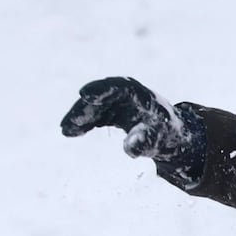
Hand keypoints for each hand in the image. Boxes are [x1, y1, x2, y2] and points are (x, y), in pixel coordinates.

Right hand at [60, 77, 190, 159]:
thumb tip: (130, 148)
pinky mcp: (110, 111)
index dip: (101, 89)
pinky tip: (70, 132)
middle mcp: (126, 95)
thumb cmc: (166, 135)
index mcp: (141, 96)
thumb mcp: (159, 140)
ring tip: (66, 130)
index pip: (119, 87)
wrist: (168, 134)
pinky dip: (83, 123)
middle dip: (84, 108)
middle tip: (71, 122)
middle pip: (101, 96)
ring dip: (80, 116)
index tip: (84, 94)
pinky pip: (93, 115)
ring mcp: (116, 102)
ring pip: (94, 106)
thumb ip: (145, 142)